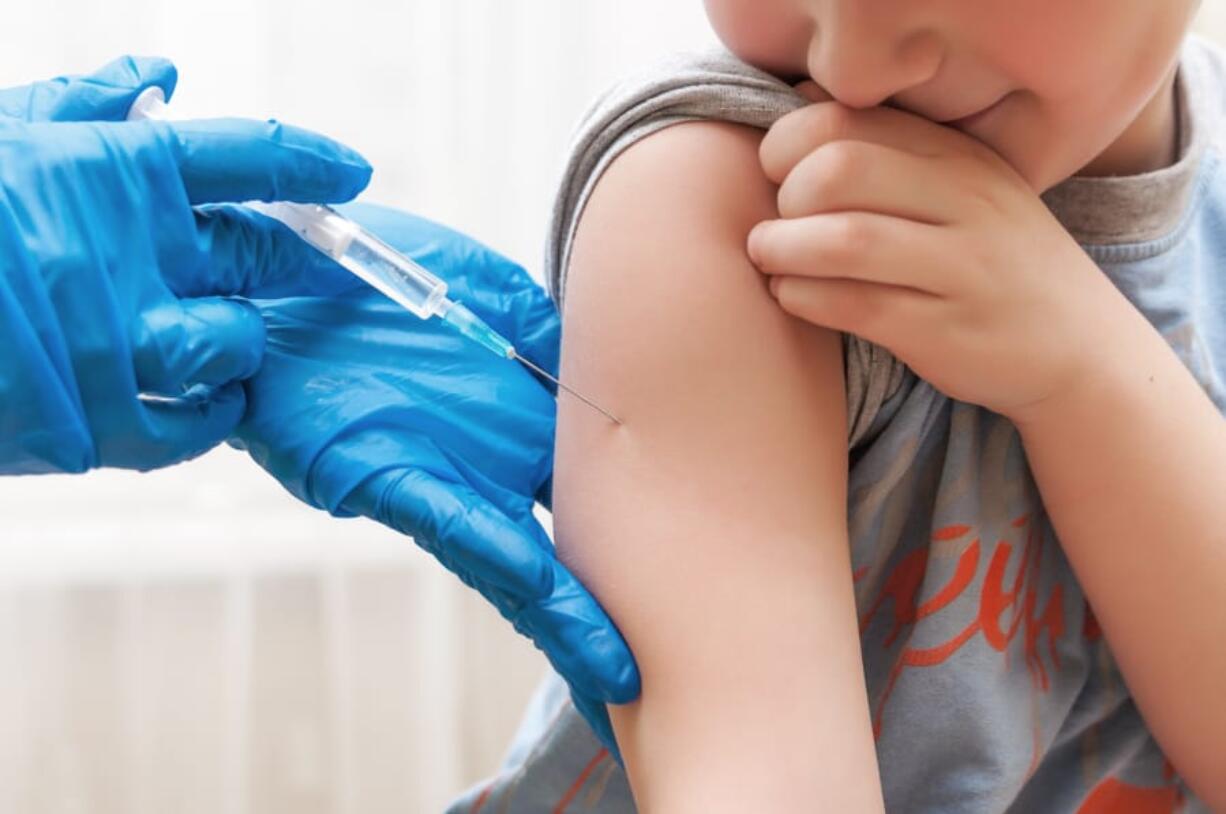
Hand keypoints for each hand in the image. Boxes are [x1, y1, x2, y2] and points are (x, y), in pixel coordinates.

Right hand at [0, 61, 370, 473]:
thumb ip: (76, 101)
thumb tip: (156, 75)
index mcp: (107, 172)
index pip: (245, 153)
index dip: (308, 160)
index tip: (355, 172)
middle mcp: (126, 259)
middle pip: (259, 259)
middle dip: (301, 265)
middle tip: (325, 270)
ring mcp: (114, 347)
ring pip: (231, 347)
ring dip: (239, 342)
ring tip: (229, 339)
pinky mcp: (93, 426)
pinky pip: (189, 431)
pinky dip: (209, 419)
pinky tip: (212, 403)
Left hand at [232, 204, 639, 755]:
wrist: (274, 272)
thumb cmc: (371, 277)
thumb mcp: (476, 284)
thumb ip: (538, 322)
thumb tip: (592, 363)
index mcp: (517, 410)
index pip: (594, 470)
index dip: (639, 509)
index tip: (695, 541)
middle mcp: (490, 452)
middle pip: (565, 530)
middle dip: (611, 586)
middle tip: (680, 635)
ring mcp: (445, 471)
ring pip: (516, 556)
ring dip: (566, 612)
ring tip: (616, 663)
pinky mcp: (387, 476)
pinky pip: (458, 530)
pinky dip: (508, 569)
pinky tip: (554, 602)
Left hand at [747, 97, 1132, 420]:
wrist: (1079, 349)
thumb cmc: (992, 265)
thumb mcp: (961, 191)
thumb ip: (890, 153)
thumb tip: (799, 111)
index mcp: (958, 156)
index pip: (848, 121)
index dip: (788, 145)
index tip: (777, 176)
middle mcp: (965, 202)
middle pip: (839, 171)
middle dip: (784, 197)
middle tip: (775, 226)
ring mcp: (960, 268)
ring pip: (845, 240)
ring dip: (782, 249)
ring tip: (770, 259)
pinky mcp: (944, 331)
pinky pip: (855, 305)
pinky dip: (803, 298)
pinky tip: (793, 296)